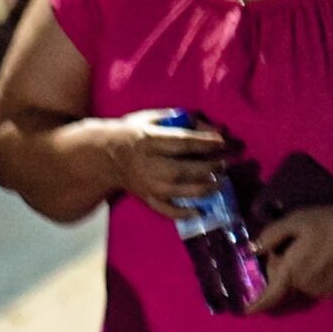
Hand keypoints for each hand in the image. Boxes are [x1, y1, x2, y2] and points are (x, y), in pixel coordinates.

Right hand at [103, 110, 230, 219]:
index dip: (206, 143)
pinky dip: (185, 213)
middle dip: (211, 166)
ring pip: (183, 191)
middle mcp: (150, 166)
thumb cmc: (133, 133)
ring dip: (206, 187)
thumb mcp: (153, 118)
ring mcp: (150, 186)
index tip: (224, 142)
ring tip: (220, 181)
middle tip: (226, 162)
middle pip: (187, 169)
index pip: (184, 143)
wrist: (106, 158)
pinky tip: (201, 210)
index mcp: (150, 142)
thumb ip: (182, 120)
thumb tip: (211, 128)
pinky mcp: (148, 199)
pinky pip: (168, 210)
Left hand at [248, 205, 332, 314]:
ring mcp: (320, 291)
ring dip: (296, 271)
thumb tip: (252, 249)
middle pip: (282, 283)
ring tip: (311, 247)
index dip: (255, 305)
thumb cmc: (332, 225)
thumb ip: (271, 235)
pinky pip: (313, 284)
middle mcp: (303, 287)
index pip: (268, 296)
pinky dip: (310, 274)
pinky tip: (324, 255)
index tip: (244, 311)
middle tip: (289, 246)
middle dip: (279, 269)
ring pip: (298, 283)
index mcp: (290, 272)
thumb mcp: (297, 221)